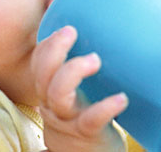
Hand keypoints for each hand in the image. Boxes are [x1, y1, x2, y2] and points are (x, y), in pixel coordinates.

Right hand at [31, 26, 127, 151]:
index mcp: (50, 89)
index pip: (39, 63)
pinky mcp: (87, 134)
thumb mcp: (73, 92)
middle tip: (71, 31)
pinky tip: (121, 98)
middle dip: (54, 50)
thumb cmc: (82, 116)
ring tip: (95, 59)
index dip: (48, 44)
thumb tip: (99, 28)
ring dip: (73, 72)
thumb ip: (77, 67)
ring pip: (58, 95)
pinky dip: (105, 107)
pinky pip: (91, 120)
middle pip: (43, 75)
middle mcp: (53, 103)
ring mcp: (68, 119)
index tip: (67, 27)